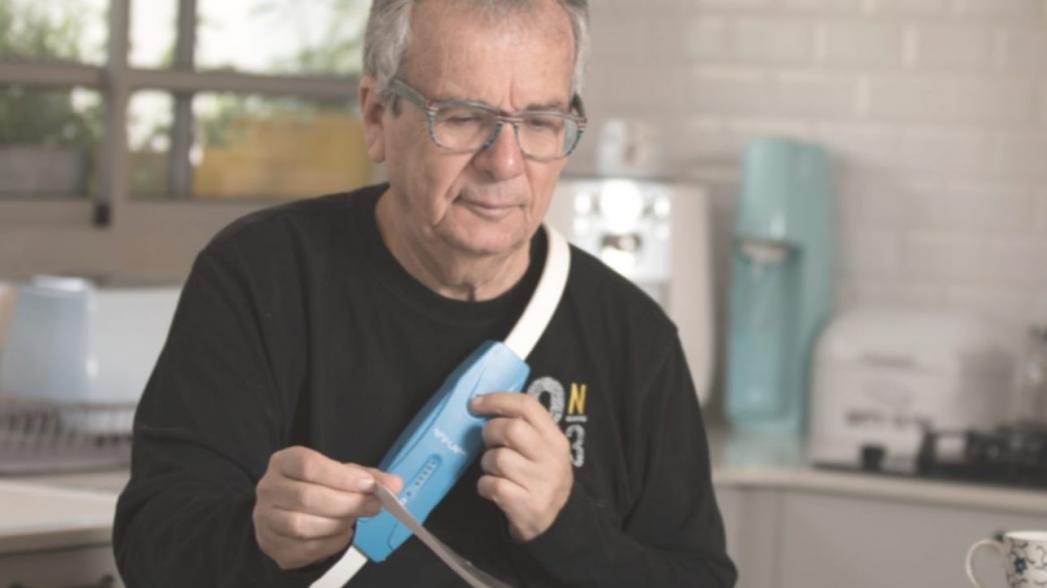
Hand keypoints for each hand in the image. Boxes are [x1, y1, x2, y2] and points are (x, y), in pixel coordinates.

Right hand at [253, 446, 401, 569]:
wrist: (285, 513)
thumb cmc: (315, 487)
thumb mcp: (339, 474)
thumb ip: (367, 477)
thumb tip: (395, 484)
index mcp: (284, 462)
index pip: (309, 466)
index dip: (341, 477)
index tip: (369, 486)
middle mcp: (269, 488)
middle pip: (308, 497)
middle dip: (347, 504)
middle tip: (373, 506)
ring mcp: (265, 519)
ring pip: (303, 525)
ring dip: (337, 524)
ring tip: (354, 519)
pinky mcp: (272, 545)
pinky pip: (304, 548)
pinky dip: (330, 543)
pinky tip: (343, 534)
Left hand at [469, 392, 572, 541]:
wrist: (556, 521)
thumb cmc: (541, 476)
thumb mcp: (543, 449)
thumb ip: (524, 427)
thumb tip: (484, 406)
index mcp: (555, 438)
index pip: (527, 406)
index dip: (497, 400)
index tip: (475, 403)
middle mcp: (551, 457)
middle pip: (511, 429)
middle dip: (489, 432)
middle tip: (488, 442)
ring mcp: (540, 482)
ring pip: (497, 458)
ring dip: (487, 463)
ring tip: (495, 470)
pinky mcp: (525, 504)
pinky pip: (491, 484)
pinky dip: (485, 485)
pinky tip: (493, 488)